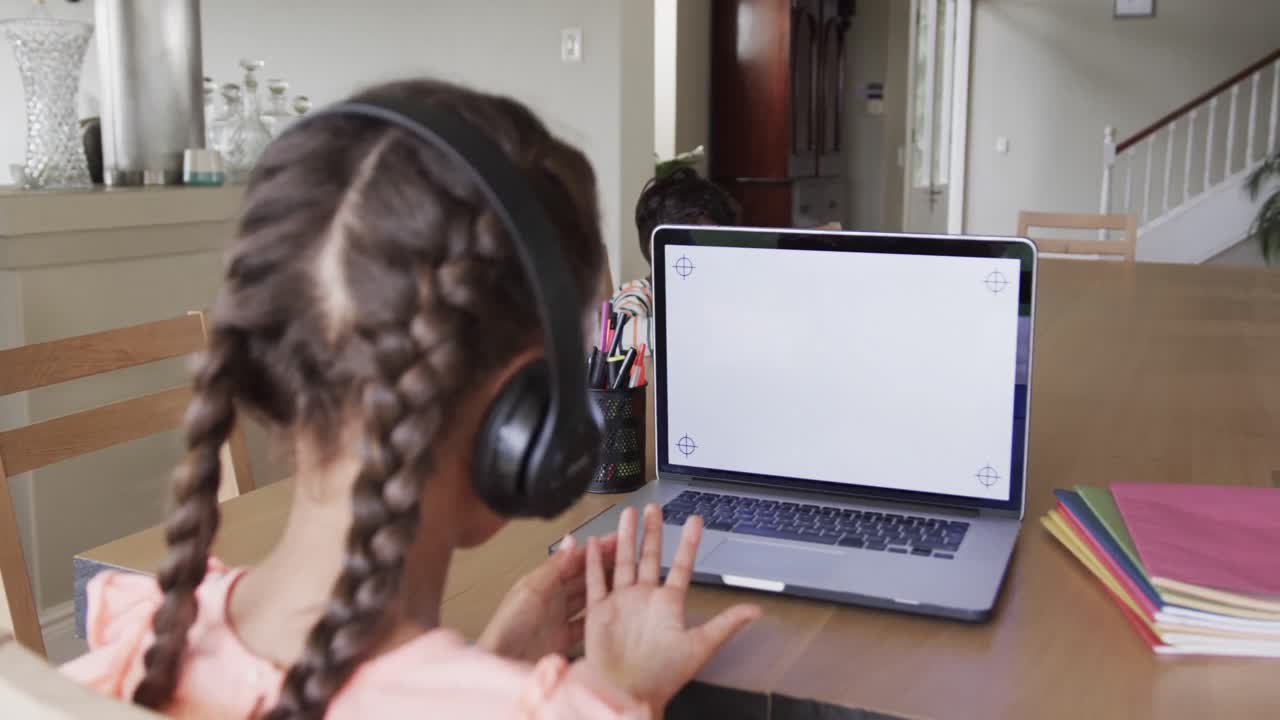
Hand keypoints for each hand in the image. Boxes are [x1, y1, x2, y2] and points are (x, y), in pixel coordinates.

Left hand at [478, 532, 616, 661]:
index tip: (616, 540)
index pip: (574, 561)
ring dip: (605, 589)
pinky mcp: (563, 639)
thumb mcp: (531, 590)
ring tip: (626, 581)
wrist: (501, 663)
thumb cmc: (507, 627)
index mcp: (542, 581)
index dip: (595, 550)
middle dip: (605, 566)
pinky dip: (598, 618)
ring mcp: (558, 618)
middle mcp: (552, 598)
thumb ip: (554, 567)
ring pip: (588, 599)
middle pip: (584, 578)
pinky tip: (612, 614)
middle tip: (629, 557)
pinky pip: (585, 625)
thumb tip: (571, 541)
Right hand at [583, 504, 761, 712]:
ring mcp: (622, 603)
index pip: (682, 566)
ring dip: (625, 538)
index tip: (695, 521)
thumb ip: (726, 624)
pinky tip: (595, 543)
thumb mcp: (699, 647)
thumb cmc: (661, 677)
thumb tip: (756, 610)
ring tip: (628, 515)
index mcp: (668, 605)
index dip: (688, 543)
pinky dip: (594, 562)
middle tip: (654, 508)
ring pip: (623, 562)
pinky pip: (596, 582)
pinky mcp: (599, 612)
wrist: (626, 694)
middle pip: (649, 557)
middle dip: (652, 532)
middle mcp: (645, 600)